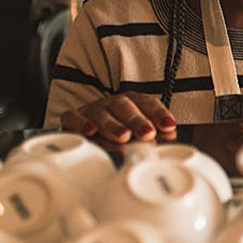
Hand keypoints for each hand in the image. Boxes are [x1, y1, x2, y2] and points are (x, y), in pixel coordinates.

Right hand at [59, 92, 176, 144]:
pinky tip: (90, 131)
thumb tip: (169, 138)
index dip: (159, 114)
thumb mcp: (135, 133)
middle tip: (147, 133)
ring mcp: (92, 110)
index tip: (169, 126)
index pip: (148, 104)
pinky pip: (74, 118)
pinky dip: (81, 123)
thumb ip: (151, 135)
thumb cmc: (115, 133)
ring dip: (113, 125)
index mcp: (131, 103)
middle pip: (125, 107)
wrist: (83, 129)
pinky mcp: (73, 118)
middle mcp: (112, 104)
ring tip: (123, 136)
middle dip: (137, 120)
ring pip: (102, 113)